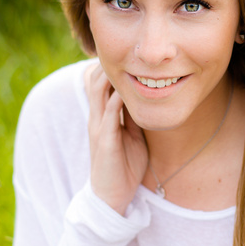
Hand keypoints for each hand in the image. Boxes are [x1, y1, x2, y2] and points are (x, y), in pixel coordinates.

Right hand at [87, 64, 148, 214]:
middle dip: (108, 62)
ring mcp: (98, 128)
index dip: (110, 64)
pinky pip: (108, 116)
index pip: (100, 81)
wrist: (112, 197)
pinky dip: (116, 101)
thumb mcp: (133, 136)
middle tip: (127, 48)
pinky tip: (126, 90)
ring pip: (97, 92)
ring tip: (124, 59)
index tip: (128, 51)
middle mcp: (97, 118)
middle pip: (95, 79)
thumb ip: (135, 117)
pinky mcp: (104, 142)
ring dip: (110, 75)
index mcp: (103, 116)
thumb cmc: (124, 166)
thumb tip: (149, 99)